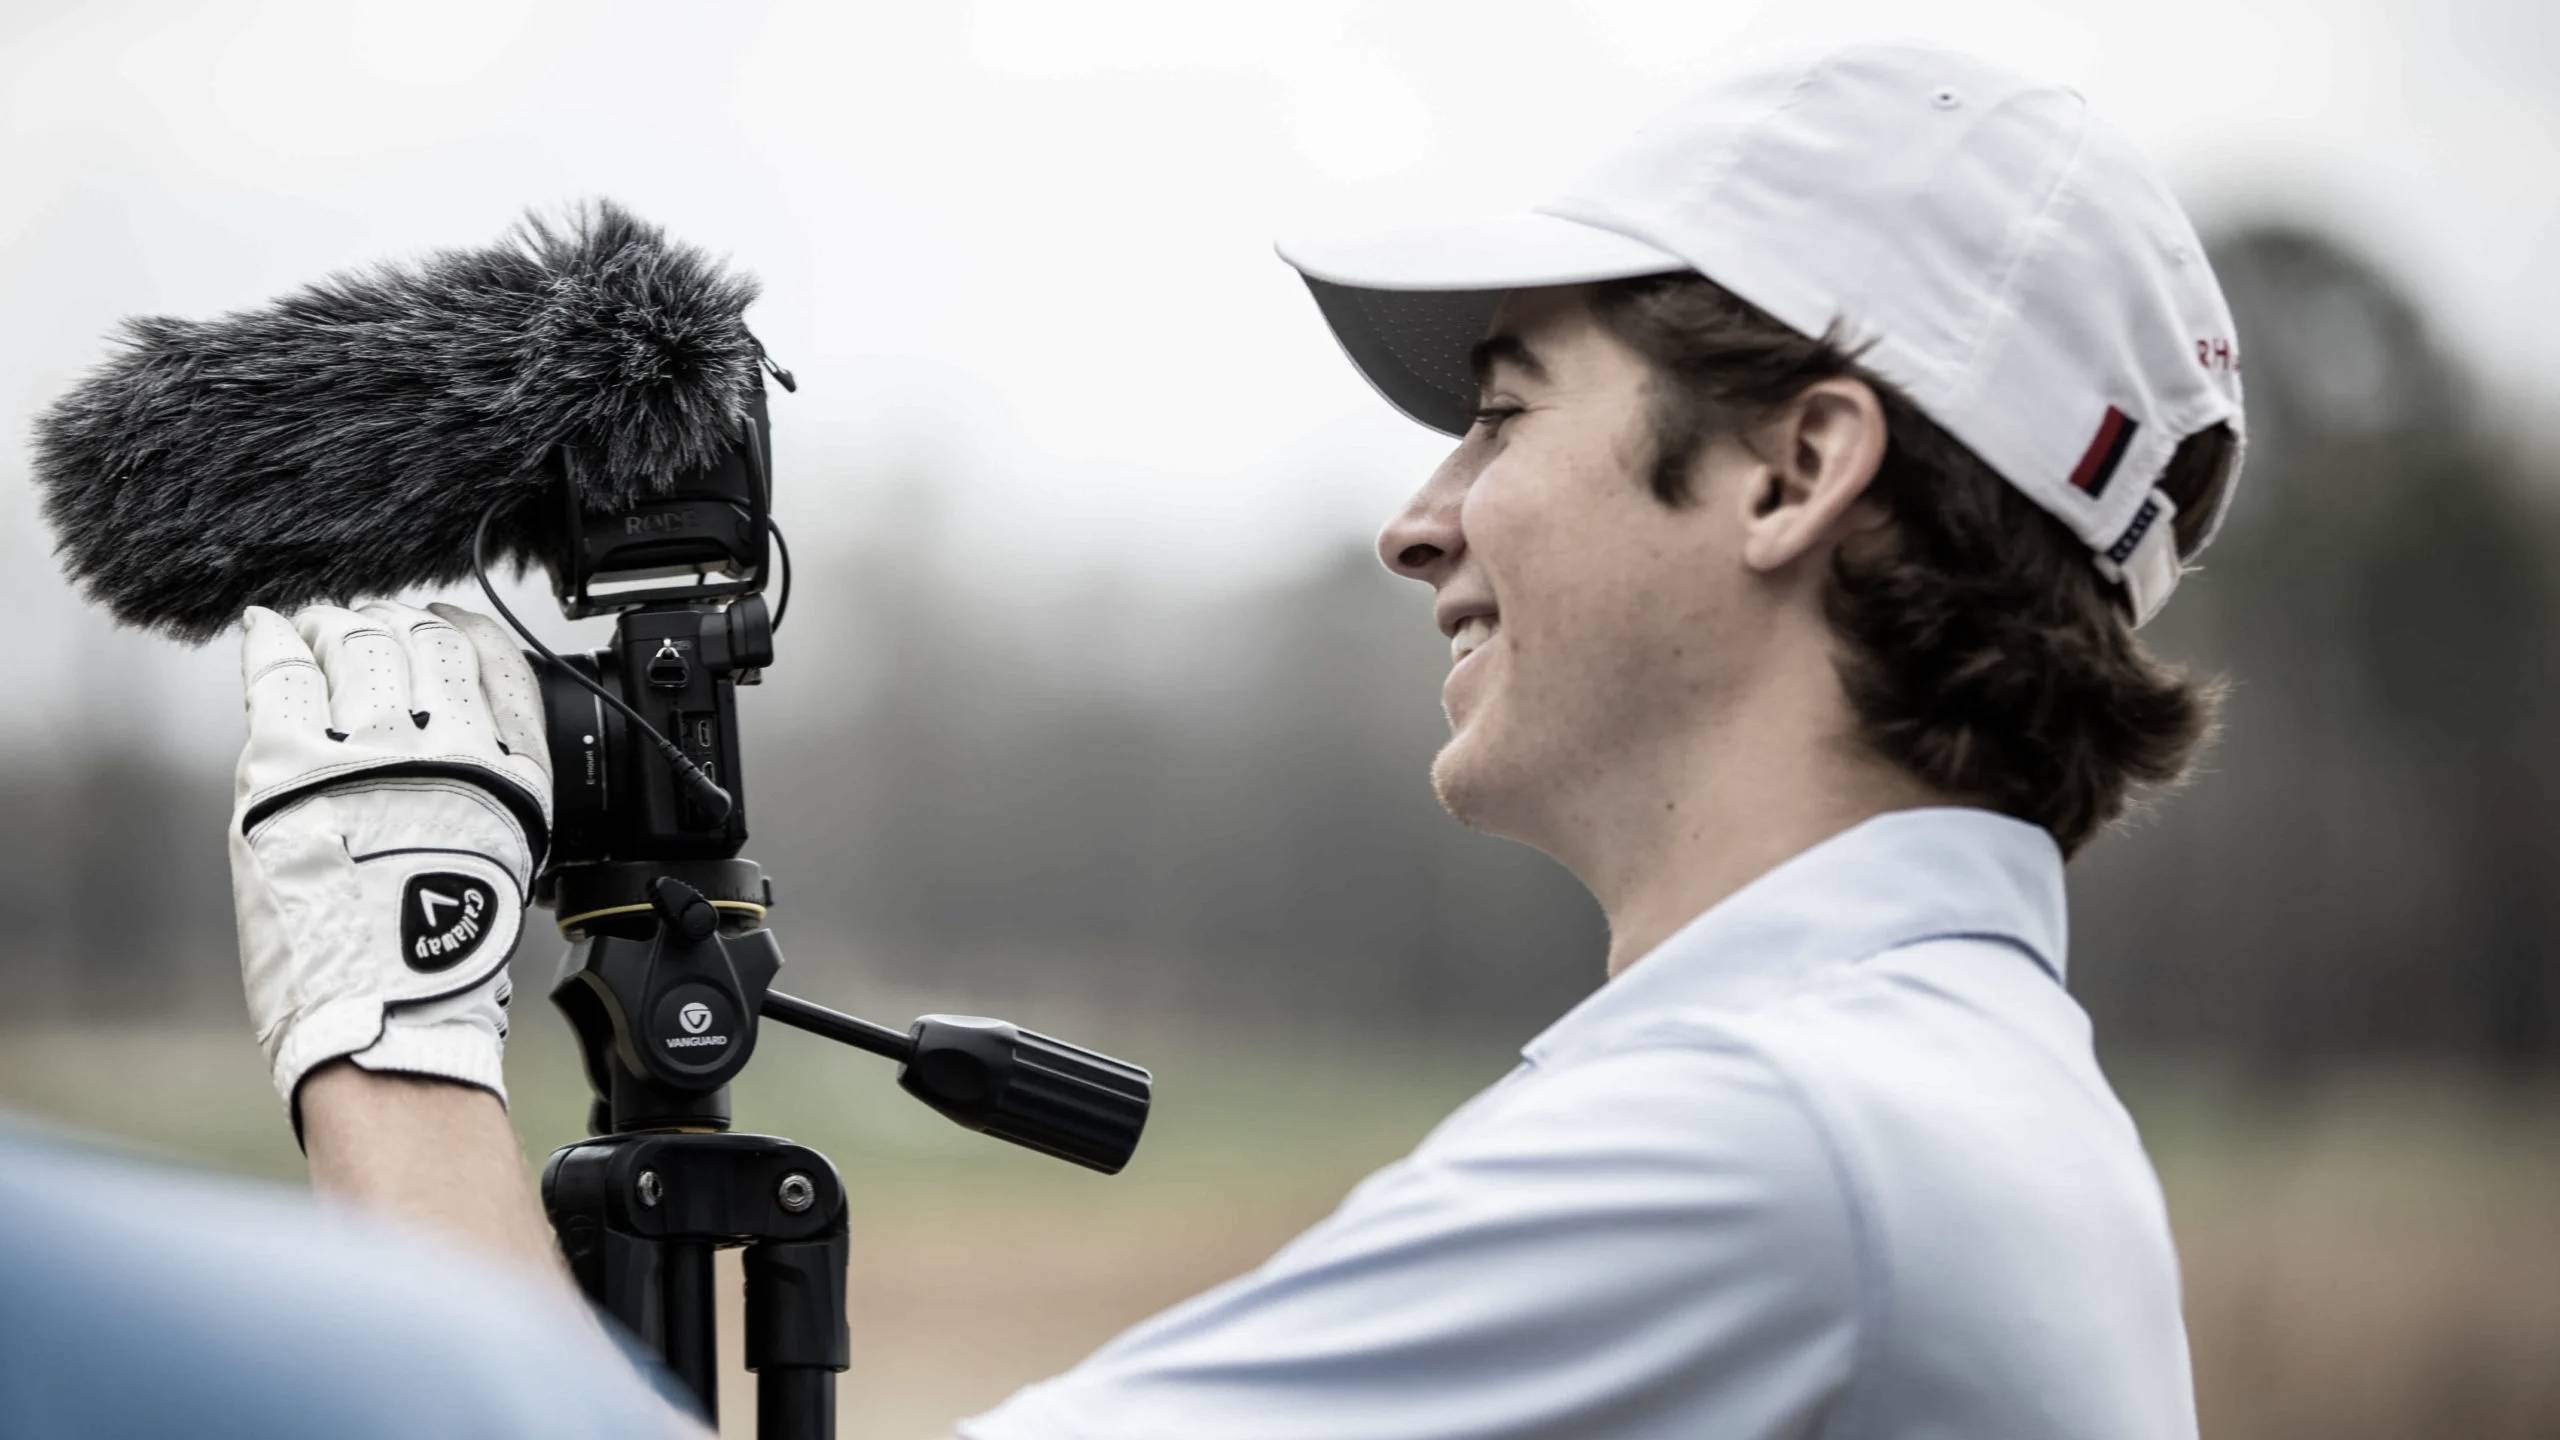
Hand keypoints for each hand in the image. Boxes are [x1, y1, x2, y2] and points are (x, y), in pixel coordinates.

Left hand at [230, 601, 551, 1135]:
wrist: (384, 1016)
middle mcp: (447, 751)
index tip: (440, 623)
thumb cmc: (437, 962)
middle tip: (368, 628)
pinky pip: (282, 672)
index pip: (493, 664)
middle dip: (393, 626)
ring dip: (337, 627)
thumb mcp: (503, 862)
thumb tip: (449, 742)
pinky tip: (271, 630)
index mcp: (509, 775)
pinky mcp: (288, 766)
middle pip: (422, 644)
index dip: (462, 631)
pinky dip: (276, 640)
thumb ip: (483, 793)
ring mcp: (366, 753)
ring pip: (357, 644)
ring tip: (322, 630)